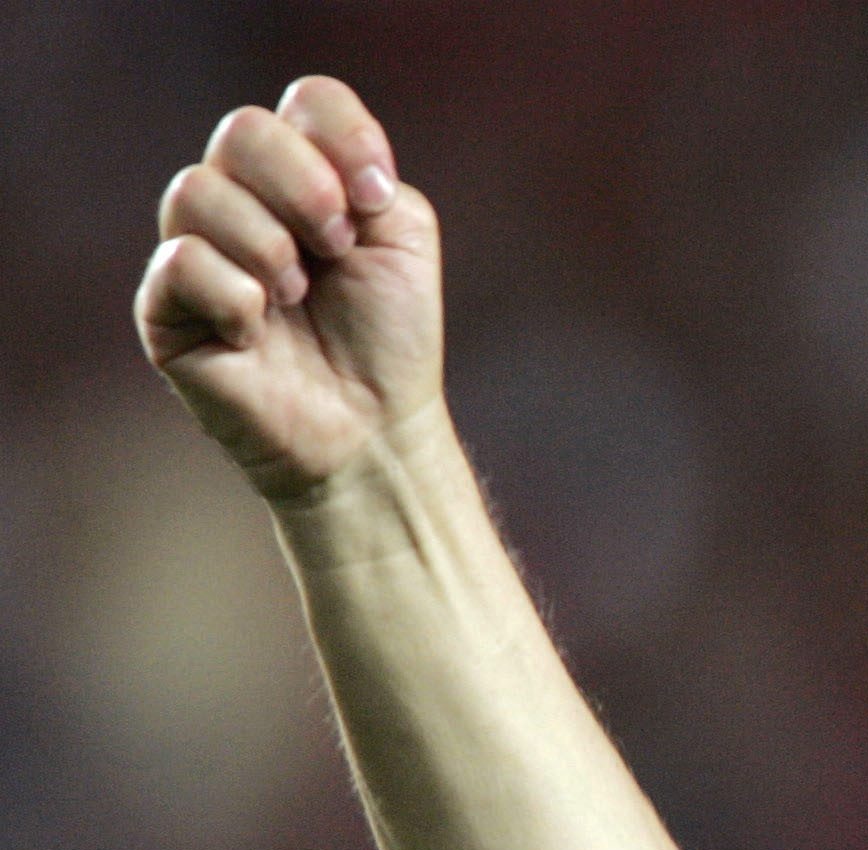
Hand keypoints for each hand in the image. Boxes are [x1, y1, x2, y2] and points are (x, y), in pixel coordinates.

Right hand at [136, 76, 438, 502]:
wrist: (372, 429)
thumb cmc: (387, 338)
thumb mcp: (402, 242)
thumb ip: (373, 178)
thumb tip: (329, 165)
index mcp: (303, 176)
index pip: (305, 102)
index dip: (342, 135)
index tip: (377, 198)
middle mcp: (241, 199)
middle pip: (243, 131)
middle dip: (305, 188)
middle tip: (336, 249)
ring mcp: (195, 248)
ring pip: (198, 191)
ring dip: (269, 247)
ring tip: (296, 297)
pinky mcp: (164, 306)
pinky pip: (181, 262)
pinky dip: (235, 297)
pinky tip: (257, 334)